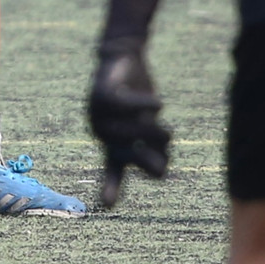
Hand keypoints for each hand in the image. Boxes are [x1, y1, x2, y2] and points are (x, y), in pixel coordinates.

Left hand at [88, 49, 170, 208]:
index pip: (113, 171)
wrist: (123, 57)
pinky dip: (148, 104)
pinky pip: (132, 106)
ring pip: (139, 132)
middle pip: (138, 157)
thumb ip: (154, 148)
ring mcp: (100, 115)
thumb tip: (160, 172)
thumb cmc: (138, 96)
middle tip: (165, 137)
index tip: (107, 206)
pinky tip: (157, 101)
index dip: (111, 188)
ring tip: (161, 115)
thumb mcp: (150, 126)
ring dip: (157, 126)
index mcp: (112, 144)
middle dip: (158, 150)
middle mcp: (103, 134)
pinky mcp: (104, 95)